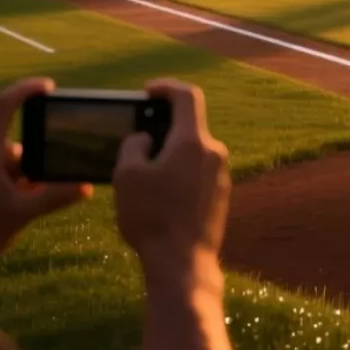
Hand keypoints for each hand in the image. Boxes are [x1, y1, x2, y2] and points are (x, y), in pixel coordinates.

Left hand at [0, 79, 90, 298]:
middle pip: (20, 142)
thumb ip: (55, 198)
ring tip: (39, 202)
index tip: (49, 87)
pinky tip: (28, 206)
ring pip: (16, 162)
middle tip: (60, 177)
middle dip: (40, 160)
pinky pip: (6, 174)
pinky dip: (21, 185)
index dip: (26, 90)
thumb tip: (86, 186)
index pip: (4, 105)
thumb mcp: (21, 214)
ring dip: (31, 178)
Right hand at [114, 80, 228, 276]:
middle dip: (162, 129)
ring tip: (143, 174)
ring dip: (169, 154)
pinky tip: (159, 194)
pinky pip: (197, 171)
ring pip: (192, 151)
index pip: (188, 96)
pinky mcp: (221, 194)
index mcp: (193, 142)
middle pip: (188, 127)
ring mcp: (221, 174)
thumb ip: (134, 145)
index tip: (148, 92)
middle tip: (137, 141)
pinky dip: (179, 172)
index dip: (166, 87)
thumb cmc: (152, 217)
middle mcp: (214, 153)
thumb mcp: (127, 175)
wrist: (182, 262)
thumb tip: (147, 138)